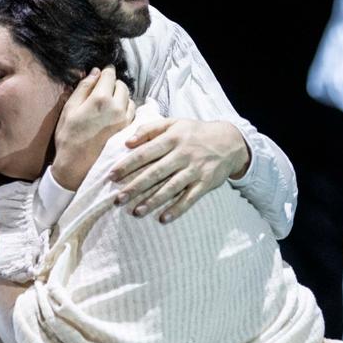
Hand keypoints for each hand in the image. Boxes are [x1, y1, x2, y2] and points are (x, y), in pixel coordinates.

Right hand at [51, 65, 134, 190]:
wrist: (77, 165)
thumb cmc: (69, 137)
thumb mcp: (70, 109)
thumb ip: (83, 87)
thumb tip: (94, 72)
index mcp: (100, 99)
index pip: (110, 74)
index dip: (106, 71)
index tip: (103, 73)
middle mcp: (117, 107)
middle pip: (122, 85)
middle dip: (113, 84)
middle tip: (103, 90)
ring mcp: (125, 120)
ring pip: (129, 98)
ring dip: (121, 97)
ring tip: (108, 104)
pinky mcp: (129, 130)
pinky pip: (132, 112)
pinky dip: (125, 109)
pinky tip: (115, 116)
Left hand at [107, 117, 248, 222]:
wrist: (230, 141)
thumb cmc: (195, 133)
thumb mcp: (174, 123)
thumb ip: (149, 129)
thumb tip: (128, 142)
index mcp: (172, 138)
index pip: (145, 153)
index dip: (127, 165)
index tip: (112, 177)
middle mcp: (182, 154)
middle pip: (155, 172)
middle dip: (135, 187)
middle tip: (118, 200)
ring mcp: (195, 169)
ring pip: (171, 187)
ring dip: (153, 201)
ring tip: (136, 212)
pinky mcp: (206, 183)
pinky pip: (190, 198)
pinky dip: (177, 209)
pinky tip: (163, 219)